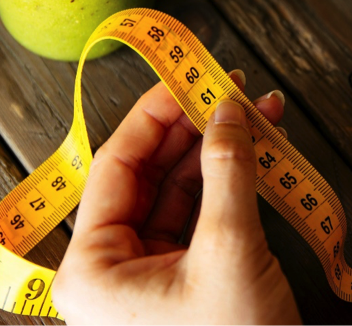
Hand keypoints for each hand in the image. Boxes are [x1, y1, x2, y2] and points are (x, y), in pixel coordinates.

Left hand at [53, 70, 301, 325]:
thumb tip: (230, 109)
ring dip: (221, 149)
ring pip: (181, 188)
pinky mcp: (188, 275)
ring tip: (258, 112)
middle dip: (196, 127)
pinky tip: (258, 150)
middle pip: (150, 172)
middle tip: (231, 88)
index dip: (155, 114)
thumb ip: (229, 171)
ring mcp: (151, 272)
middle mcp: (113, 267)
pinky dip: (231, 180)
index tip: (189, 75)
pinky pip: (202, 212)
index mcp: (93, 267)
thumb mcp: (230, 250)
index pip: (117, 166)